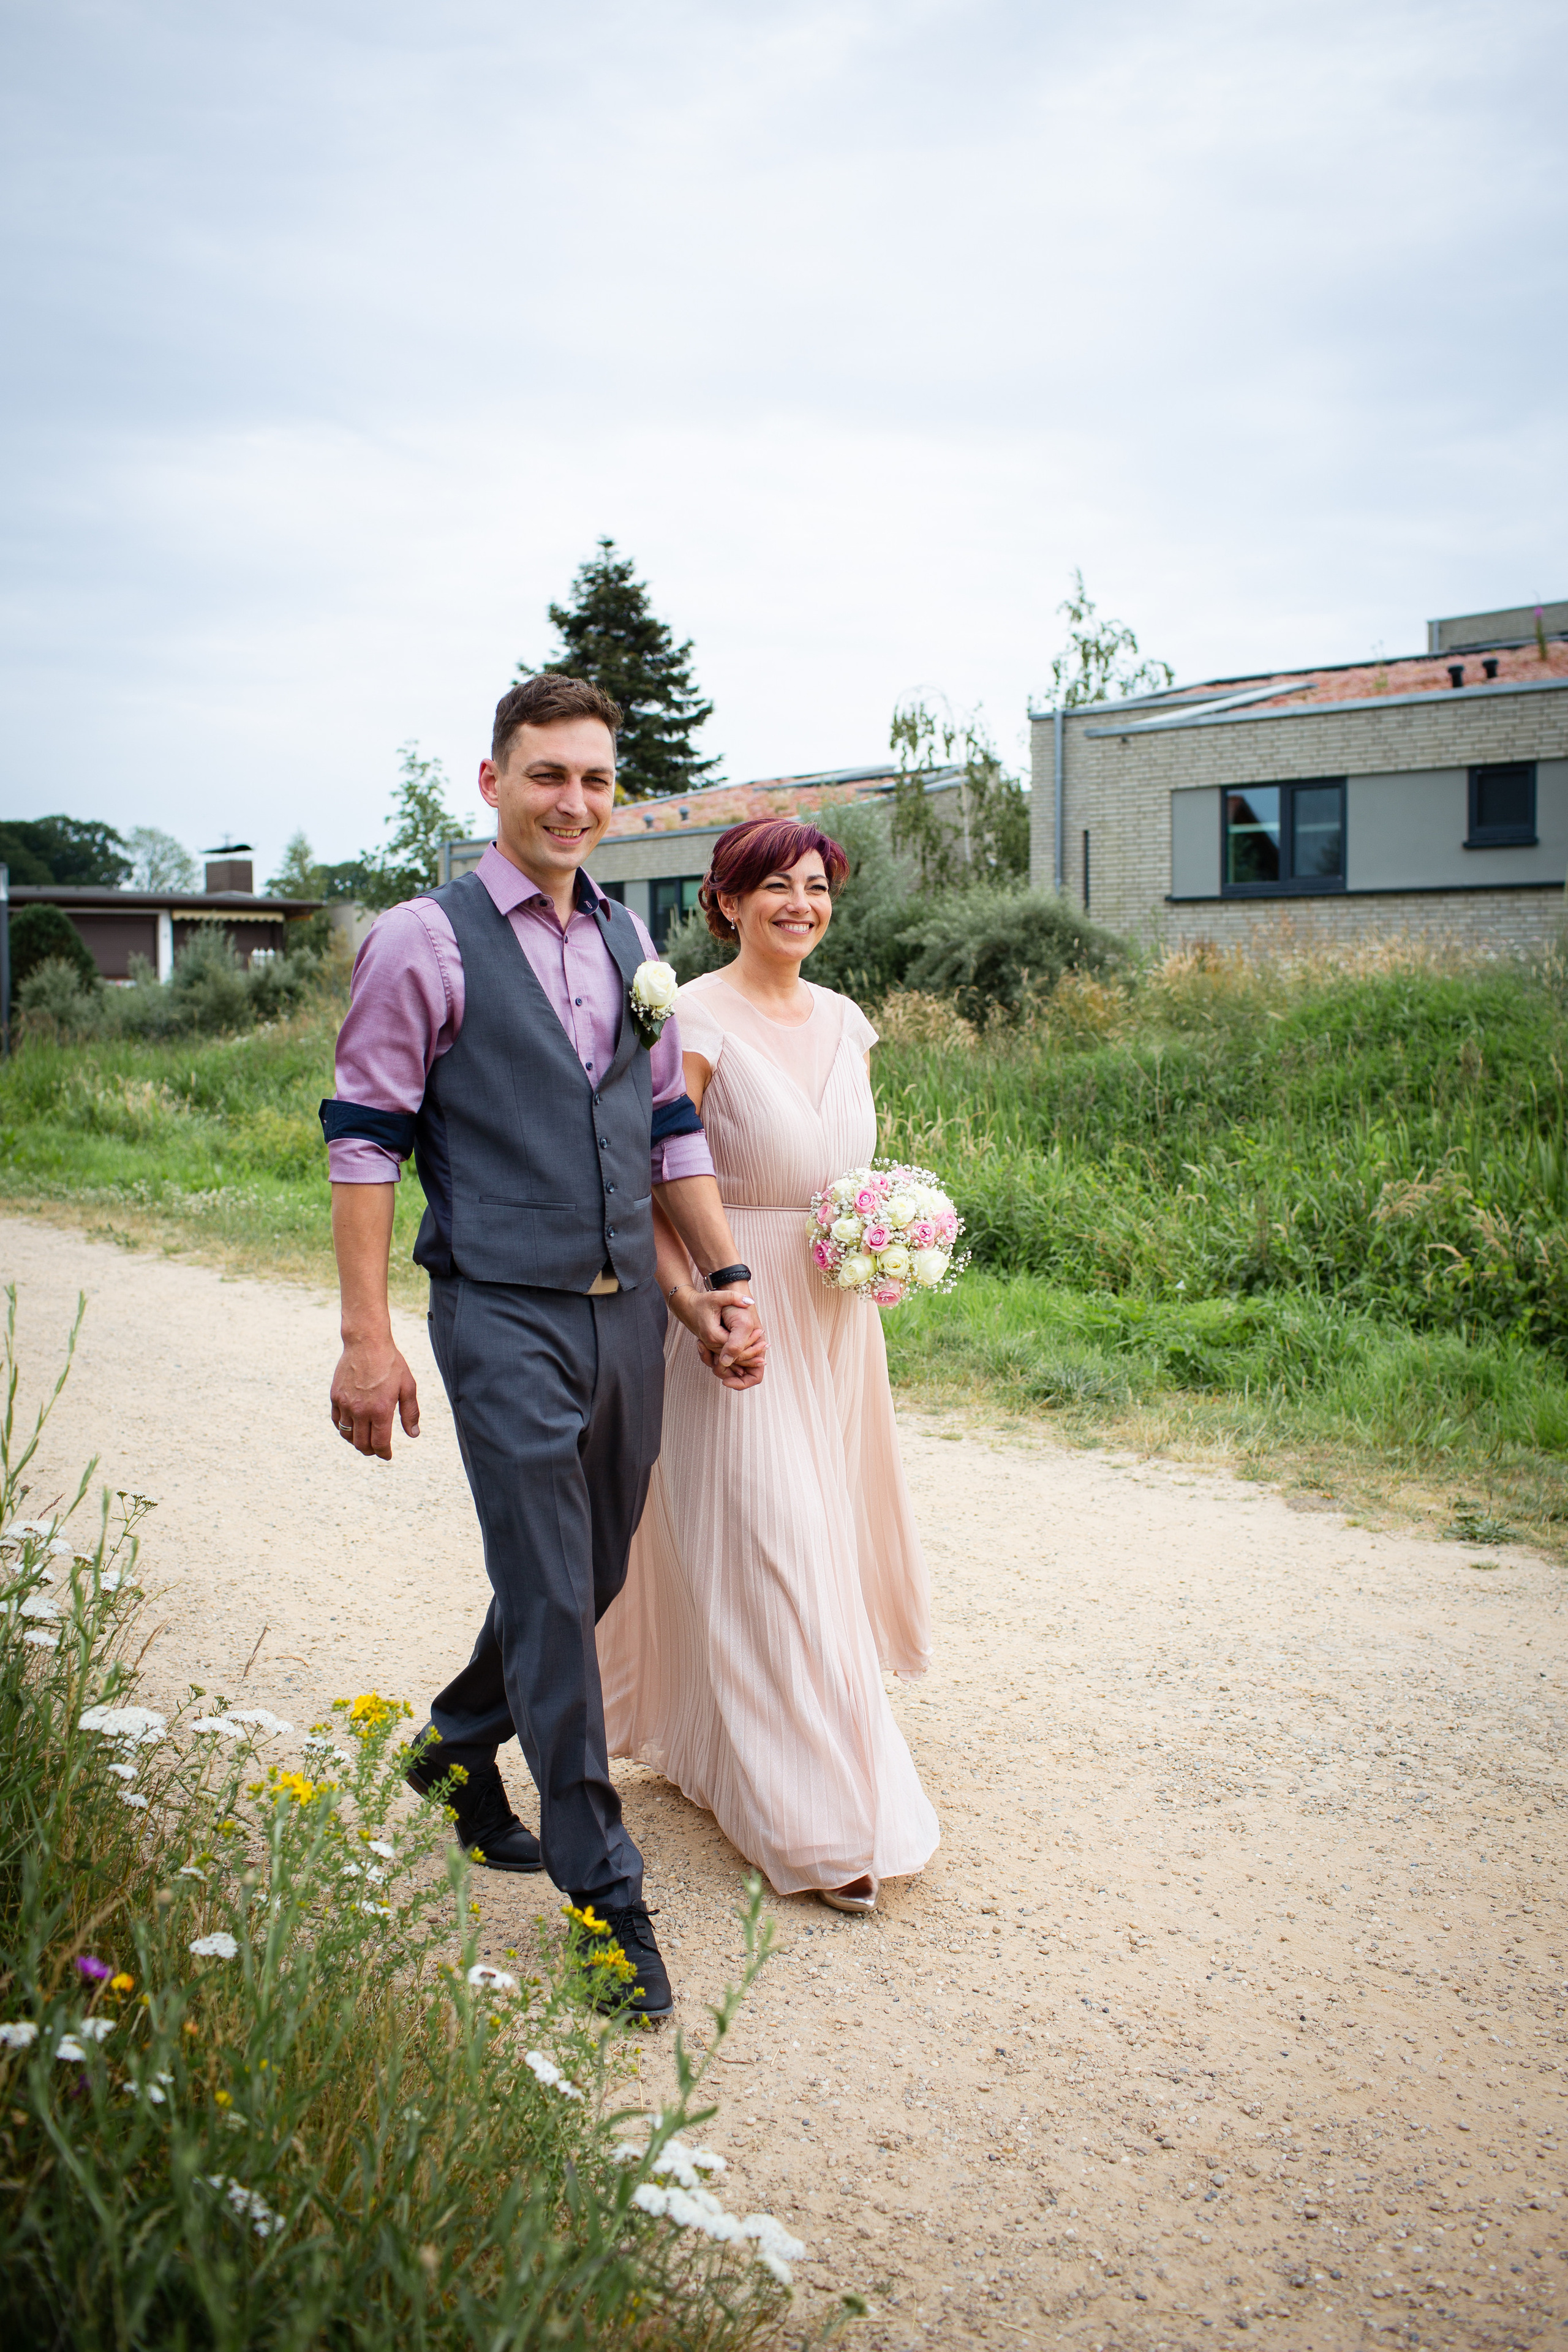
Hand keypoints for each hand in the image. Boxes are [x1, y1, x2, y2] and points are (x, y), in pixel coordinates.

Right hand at [330, 1331, 420, 1458]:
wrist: (366, 1343)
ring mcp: (345, 1404)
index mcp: (381, 1410)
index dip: (384, 1454)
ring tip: (365, 1440)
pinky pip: (337, 1422)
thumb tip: (413, 1435)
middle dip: (371, 1451)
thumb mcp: (408, 1386)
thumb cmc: (391, 1363)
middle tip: (377, 1450)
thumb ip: (410, 1413)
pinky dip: (344, 1429)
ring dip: (356, 1442)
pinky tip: (352, 1428)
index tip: (387, 1456)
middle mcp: (361, 1411)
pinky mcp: (335, 1397)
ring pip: (347, 1435)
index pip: (380, 1443)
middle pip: (362, 1444)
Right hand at [667, 1283, 766, 1389]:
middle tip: (766, 1345)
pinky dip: (738, 1358)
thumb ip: (734, 1298)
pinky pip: (727, 1357)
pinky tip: (750, 1359)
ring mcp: (711, 1347)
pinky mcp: (712, 1347)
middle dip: (751, 1352)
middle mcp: (712, 1344)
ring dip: (747, 1358)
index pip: (736, 1345)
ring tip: (762, 1354)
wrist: (686, 1307)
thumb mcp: (718, 1297)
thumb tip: (749, 1302)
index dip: (750, 1341)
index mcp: (714, 1335)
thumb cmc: (701, 1302)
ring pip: (731, 1359)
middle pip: (735, 1356)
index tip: (760, 1332)